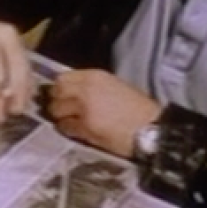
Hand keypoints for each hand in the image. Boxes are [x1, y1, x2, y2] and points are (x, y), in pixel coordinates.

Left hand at [46, 70, 160, 157]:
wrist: (150, 128)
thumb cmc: (137, 108)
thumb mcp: (114, 86)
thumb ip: (91, 85)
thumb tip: (72, 90)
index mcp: (94, 76)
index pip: (62, 78)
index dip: (59, 88)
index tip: (61, 94)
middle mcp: (85, 89)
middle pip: (56, 92)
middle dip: (56, 101)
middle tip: (61, 109)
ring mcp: (83, 109)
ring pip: (57, 110)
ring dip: (60, 116)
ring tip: (68, 121)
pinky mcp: (85, 127)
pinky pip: (65, 127)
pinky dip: (67, 129)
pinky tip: (75, 131)